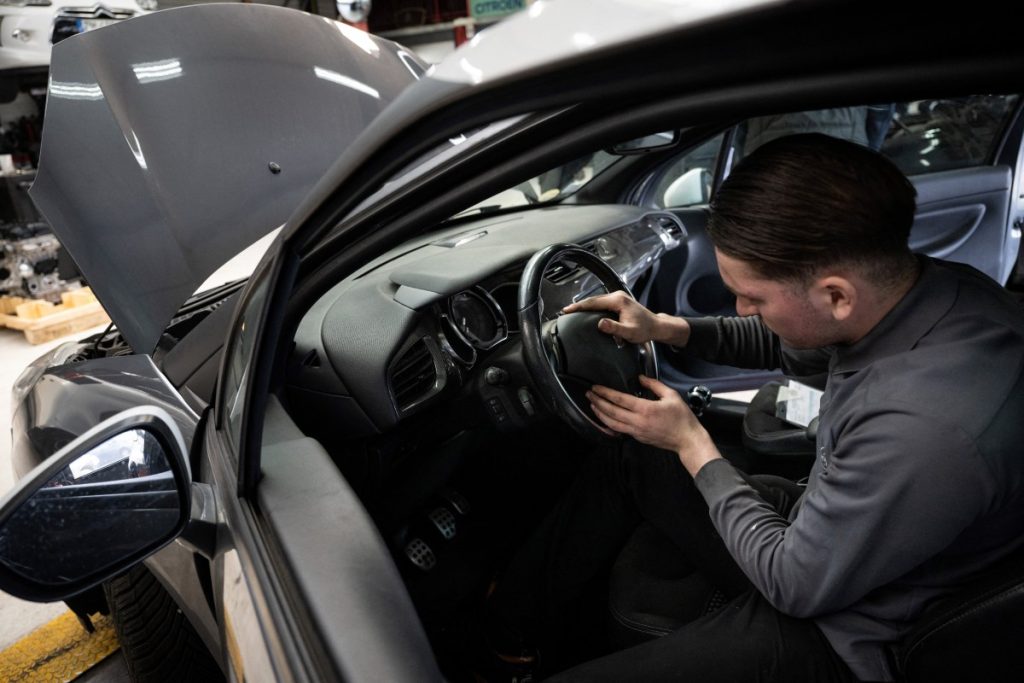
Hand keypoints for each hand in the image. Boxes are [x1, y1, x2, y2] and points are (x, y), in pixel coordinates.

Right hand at [562, 291, 689, 346]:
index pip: (594, 302)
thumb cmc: (644, 330)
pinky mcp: (618, 301)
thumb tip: (600, 324)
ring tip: (572, 311)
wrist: (655, 326)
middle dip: (579, 305)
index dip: (579, 306)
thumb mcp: (629, 332)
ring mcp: (618, 297)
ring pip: (597, 300)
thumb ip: (614, 328)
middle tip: (565, 311)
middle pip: (593, 299)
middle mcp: (617, 296)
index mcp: (618, 301)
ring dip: (585, 306)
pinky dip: (592, 307)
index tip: (567, 310)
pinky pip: (601, 303)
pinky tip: (586, 311)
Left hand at [587, 375, 720, 476]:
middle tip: (588, 394)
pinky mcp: (638, 438)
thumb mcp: (671, 396)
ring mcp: (636, 432)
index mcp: (646, 409)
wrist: (687, 440)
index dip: (605, 393)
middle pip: (612, 412)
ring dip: (600, 414)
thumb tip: (640, 377)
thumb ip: (654, 385)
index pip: (620, 399)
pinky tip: (604, 419)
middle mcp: (638, 422)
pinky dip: (609, 424)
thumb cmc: (682, 418)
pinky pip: (619, 431)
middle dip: (598, 402)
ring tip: (592, 405)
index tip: (596, 387)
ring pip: (612, 424)